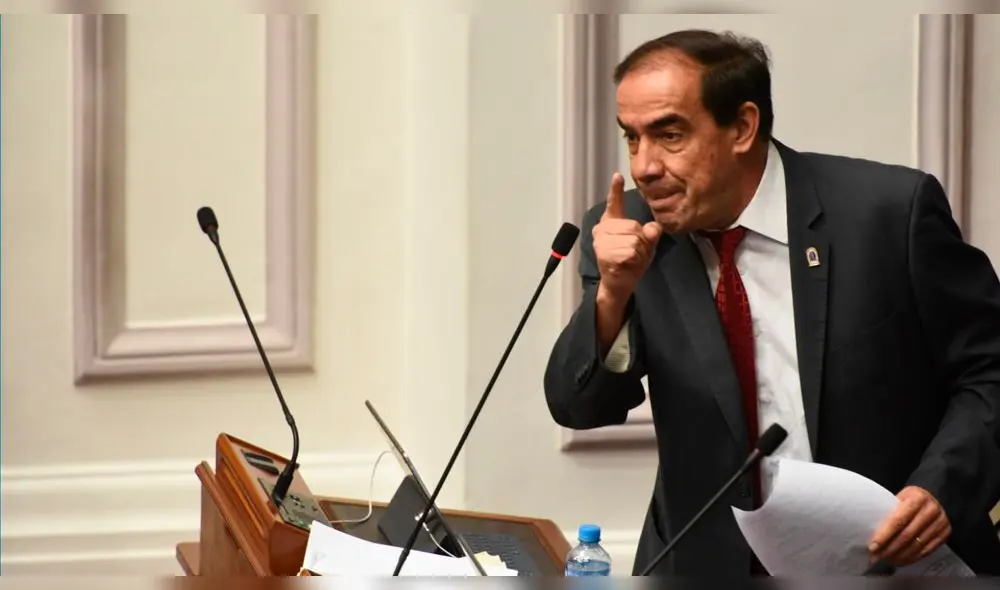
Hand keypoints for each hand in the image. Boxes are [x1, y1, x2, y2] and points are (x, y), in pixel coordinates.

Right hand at [593, 173, 662, 302]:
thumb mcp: (647, 244)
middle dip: (641, 242)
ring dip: (637, 253)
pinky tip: (625, 264)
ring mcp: (600, 240)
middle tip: (633, 253)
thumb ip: (651, 234)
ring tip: (628, 259)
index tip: (617, 176)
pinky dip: (633, 261)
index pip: (614, 203)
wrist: (620, 283)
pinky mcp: (603, 253)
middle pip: (634, 227)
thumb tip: (653, 228)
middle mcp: (602, 228)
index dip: (615, 189)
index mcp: (612, 221)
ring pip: (633, 240)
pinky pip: (630, 252)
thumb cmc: (632, 261)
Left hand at [868, 486, 951, 565]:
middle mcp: (931, 510)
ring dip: (899, 555)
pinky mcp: (945, 534)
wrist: (936, 498)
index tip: (872, 546)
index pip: (898, 520)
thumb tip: (871, 532)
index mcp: (917, 498)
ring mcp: (941, 523)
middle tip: (876, 556)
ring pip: (917, 545)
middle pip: (907, 535)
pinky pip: (927, 551)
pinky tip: (900, 560)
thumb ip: (890, 511)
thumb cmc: (911, 498)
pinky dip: (911, 557)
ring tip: (885, 559)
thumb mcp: (900, 497)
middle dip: (889, 548)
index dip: (884, 535)